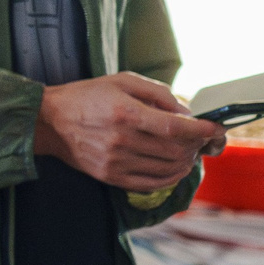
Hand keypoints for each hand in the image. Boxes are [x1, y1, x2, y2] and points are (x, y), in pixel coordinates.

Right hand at [35, 73, 224, 190]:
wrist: (49, 121)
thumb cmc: (87, 96)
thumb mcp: (122, 81)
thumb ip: (158, 93)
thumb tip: (187, 112)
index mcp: (125, 113)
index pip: (176, 128)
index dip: (201, 130)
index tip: (214, 128)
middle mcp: (121, 141)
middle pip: (175, 150)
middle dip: (196, 144)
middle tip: (200, 138)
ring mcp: (116, 162)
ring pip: (168, 168)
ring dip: (186, 160)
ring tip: (188, 151)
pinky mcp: (110, 177)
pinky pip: (152, 183)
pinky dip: (171, 177)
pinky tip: (175, 167)